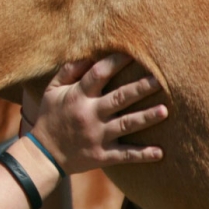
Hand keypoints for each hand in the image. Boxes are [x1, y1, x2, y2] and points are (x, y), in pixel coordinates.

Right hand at [30, 54, 167, 174]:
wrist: (44, 155)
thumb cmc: (50, 117)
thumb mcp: (52, 91)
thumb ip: (68, 72)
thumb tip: (88, 55)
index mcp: (78, 97)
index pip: (98, 74)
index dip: (115, 62)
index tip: (132, 53)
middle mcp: (89, 115)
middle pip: (119, 98)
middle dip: (140, 88)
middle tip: (159, 79)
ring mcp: (97, 136)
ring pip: (126, 124)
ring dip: (146, 118)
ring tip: (164, 110)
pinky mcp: (102, 156)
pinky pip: (125, 155)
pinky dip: (142, 154)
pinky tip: (160, 152)